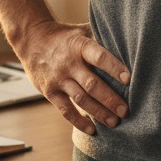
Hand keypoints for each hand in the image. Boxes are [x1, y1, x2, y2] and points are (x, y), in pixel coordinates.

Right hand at [15, 19, 129, 135]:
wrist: (32, 40)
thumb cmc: (64, 36)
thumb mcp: (81, 30)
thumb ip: (101, 36)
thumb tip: (128, 42)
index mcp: (79, 45)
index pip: (99, 57)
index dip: (114, 67)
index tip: (129, 79)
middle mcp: (69, 63)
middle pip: (91, 84)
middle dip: (110, 99)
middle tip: (125, 110)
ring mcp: (59, 79)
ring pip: (81, 99)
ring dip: (99, 112)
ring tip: (114, 122)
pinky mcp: (50, 92)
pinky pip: (65, 110)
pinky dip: (79, 122)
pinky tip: (92, 130)